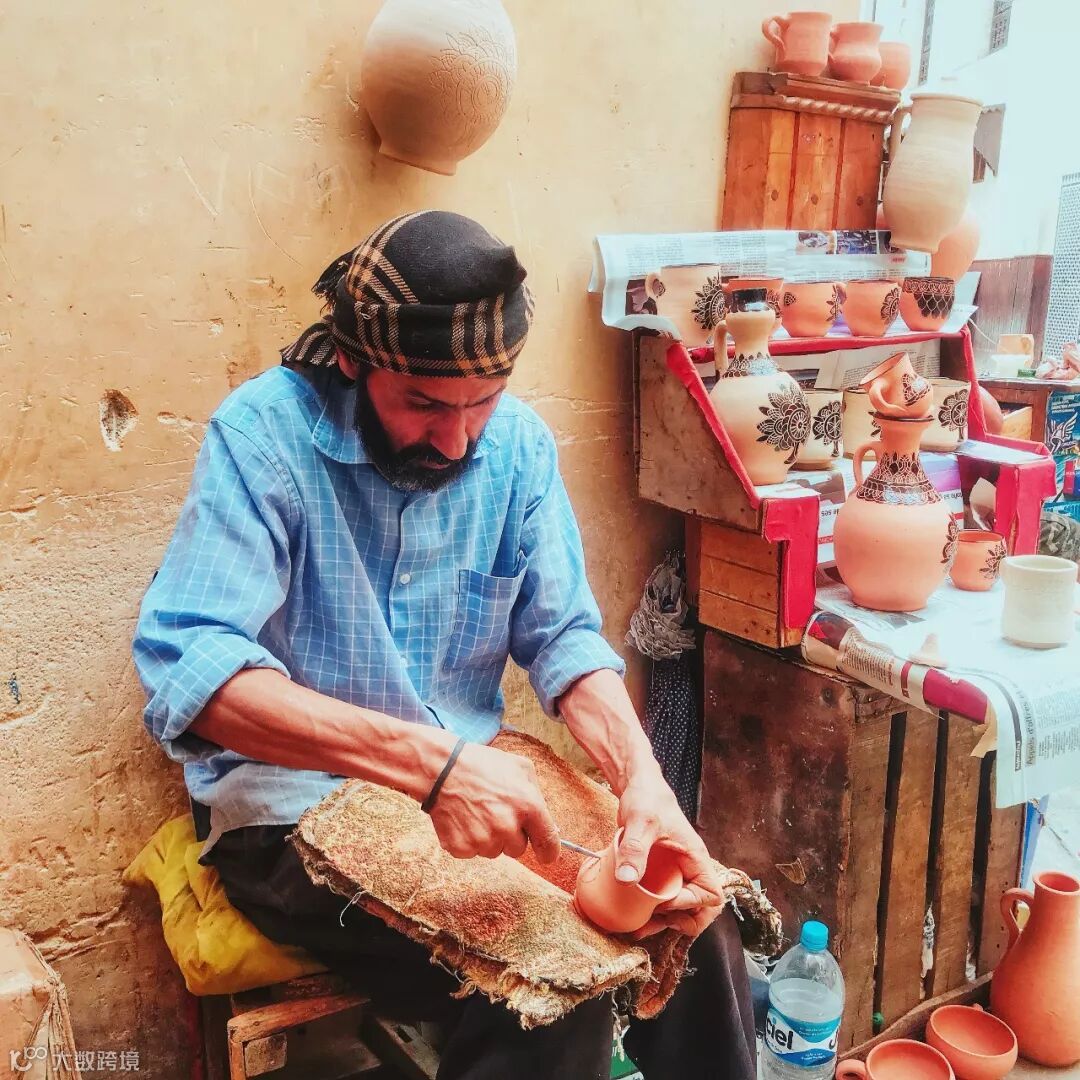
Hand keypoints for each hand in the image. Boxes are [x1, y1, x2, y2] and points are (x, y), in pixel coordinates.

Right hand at [426, 743, 560, 862]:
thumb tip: (545, 821)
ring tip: (477, 812)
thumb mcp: (519, 767)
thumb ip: (536, 794)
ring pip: (494, 852)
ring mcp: (483, 840)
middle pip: (518, 849)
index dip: (548, 852)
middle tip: (495, 812)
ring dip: (489, 838)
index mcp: (528, 806)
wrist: (441, 768)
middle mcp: (507, 827)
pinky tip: (464, 819)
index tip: (546, 855)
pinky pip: (473, 853)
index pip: (548, 843)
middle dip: (511, 835)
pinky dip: (469, 840)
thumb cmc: (482, 765)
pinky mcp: (462, 848)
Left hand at [615, 771, 724, 939]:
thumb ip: (634, 850)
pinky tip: (633, 914)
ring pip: (683, 909)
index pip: (710, 895)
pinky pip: (665, 899)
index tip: (663, 900)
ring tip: (640, 927)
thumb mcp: (640, 823)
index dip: (690, 904)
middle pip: (703, 909)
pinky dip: (653, 912)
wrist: (637, 786)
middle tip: (655, 923)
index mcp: (696, 858)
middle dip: (682, 923)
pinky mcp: (661, 874)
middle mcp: (690, 868)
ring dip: (666, 923)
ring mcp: (676, 873)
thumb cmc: (646, 798)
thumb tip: (627, 882)